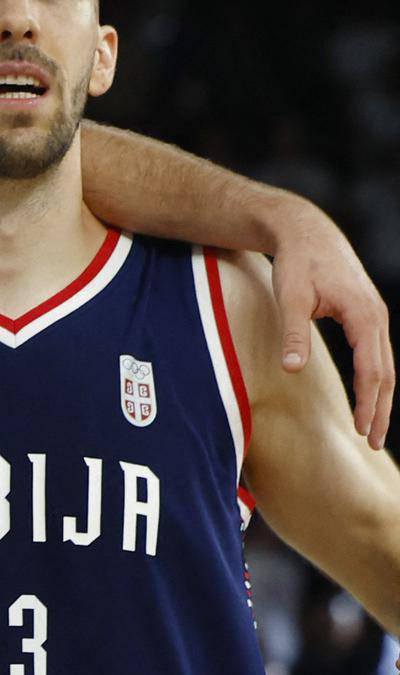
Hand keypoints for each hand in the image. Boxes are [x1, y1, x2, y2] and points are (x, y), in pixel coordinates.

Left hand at [270, 206, 392, 448]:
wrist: (306, 232)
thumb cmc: (296, 263)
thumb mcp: (290, 298)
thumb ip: (293, 334)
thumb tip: (290, 369)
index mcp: (363, 315)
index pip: (371, 369)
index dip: (367, 402)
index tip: (360, 430)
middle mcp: (376, 317)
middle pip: (385, 372)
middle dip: (380, 409)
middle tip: (371, 443)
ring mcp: (375, 315)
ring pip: (384, 365)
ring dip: (380, 397)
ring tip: (371, 428)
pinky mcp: (366, 315)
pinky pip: (376, 354)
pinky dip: (376, 379)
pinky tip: (368, 397)